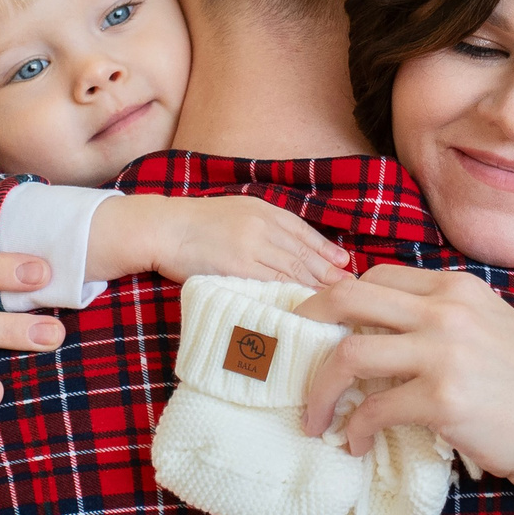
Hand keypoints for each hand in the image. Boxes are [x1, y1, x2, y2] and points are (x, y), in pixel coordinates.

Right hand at [93, 193, 351, 287]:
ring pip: (293, 270)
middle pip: (305, 253)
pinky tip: (307, 304)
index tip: (345, 265)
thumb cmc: (195, 222)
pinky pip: (273, 283)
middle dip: (329, 272)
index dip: (327, 251)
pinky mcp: (239, 267)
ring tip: (335, 300)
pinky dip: (292, 294)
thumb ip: (263, 225)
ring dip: (317, 286)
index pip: (304, 233)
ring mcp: (252, 246)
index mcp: (264, 210)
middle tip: (351, 288)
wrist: (162, 227)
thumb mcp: (236, 212)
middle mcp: (263, 226)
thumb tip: (290, 245)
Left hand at [293, 266, 513, 514]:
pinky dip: (354, 429)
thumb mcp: (491, 331)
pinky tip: (355, 444)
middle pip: (348, 298)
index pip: (376, 277)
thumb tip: (378, 332)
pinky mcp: (444, 399)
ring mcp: (446, 352)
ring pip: (348, 353)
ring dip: (319, 390)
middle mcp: (449, 310)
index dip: (336, 302)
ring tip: (315, 416)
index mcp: (458, 288)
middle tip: (290, 359)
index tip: (318, 332)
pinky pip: (372, 408)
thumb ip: (442, 321)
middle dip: (306, 327)